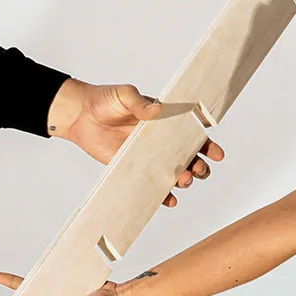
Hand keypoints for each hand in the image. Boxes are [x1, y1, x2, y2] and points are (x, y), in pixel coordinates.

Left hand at [47, 78, 223, 205]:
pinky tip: (169, 200)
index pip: (190, 132)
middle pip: (187, 156)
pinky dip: (161, 195)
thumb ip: (140, 103)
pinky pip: (151, 186)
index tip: (215, 153)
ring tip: (184, 181)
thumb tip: (157, 109)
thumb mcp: (124, 95)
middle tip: (198, 170)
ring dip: (183, 179)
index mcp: (164, 121)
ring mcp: (147, 157)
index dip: (205, 143)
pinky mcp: (132, 170)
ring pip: (172, 172)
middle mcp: (159, 141)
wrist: (80, 116)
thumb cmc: (104, 100)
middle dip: (197, 165)